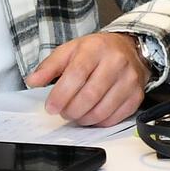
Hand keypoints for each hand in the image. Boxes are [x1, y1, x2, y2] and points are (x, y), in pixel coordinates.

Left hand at [29, 29, 151, 127]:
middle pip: (90, 96)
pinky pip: (114, 118)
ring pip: (102, 110)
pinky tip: (91, 115)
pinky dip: (98, 122)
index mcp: (96, 49)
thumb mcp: (70, 50)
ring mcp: (129, 80)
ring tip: (76, 114)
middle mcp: (116, 63)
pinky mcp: (136, 96)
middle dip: (71, 110)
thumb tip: (33, 81)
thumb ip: (49, 66)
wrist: (129, 49)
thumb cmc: (97, 51)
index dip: (61, 95)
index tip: (51, 107)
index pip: (76, 75)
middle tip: (63, 112)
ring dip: (83, 119)